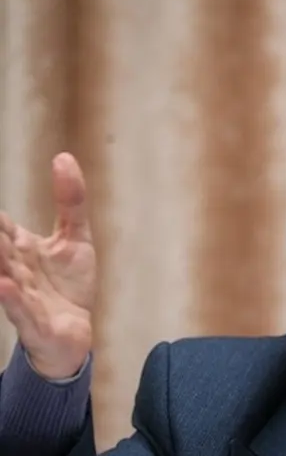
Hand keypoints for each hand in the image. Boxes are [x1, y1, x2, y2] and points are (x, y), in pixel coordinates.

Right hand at [0, 152, 95, 378]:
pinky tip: (4, 284)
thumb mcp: (75, 237)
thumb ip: (70, 200)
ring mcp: (21, 294)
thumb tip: (63, 156)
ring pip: (2, 274)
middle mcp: (14, 269)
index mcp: (19, 248)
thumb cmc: (68, 284)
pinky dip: (12, 298)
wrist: (75, 333)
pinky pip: (19, 308)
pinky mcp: (34, 320)